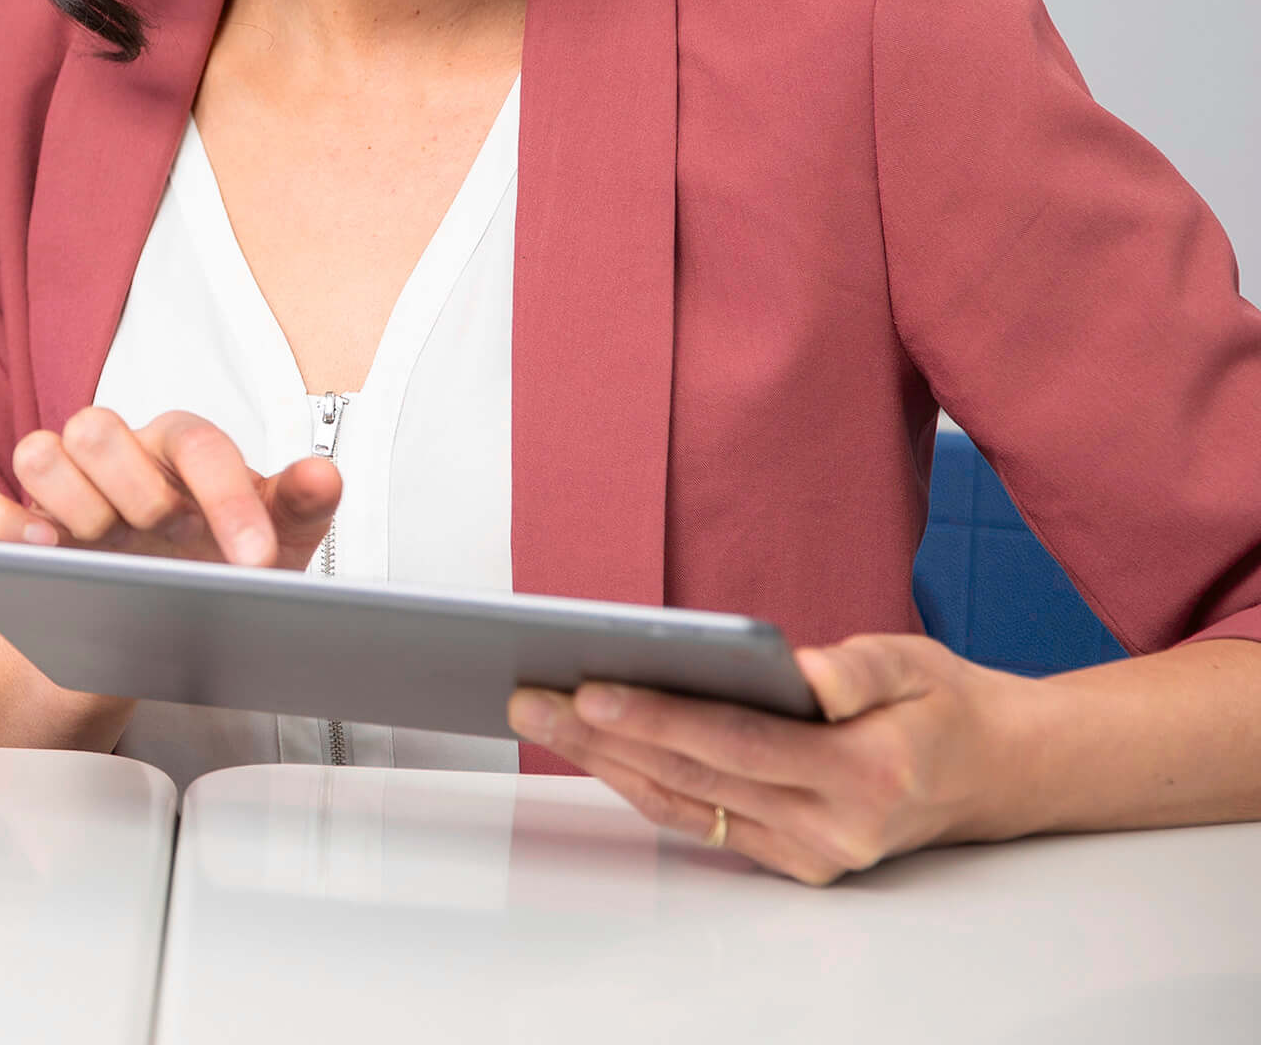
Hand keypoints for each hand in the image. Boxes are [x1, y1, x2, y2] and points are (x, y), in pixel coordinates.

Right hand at [0, 406, 341, 569]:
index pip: (197, 444)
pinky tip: (33, 551)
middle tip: (164, 536)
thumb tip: (325, 475)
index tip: (256, 560)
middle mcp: (113, 455)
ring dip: (65, 496)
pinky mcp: (12, 526)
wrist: (158, 613)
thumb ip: (299, 508)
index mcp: (177, 448)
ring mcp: (59, 487)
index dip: (228, 498)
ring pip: (38, 450)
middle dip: (132, 484)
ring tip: (91, 544)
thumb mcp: (270, 543)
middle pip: (97, 426)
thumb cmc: (214, 562)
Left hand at [508, 633, 1028, 884]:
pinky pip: (705, 822)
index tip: (588, 687)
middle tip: (529, 696)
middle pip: (696, 777)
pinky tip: (596, 751)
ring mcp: (815, 854)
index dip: (658, 716)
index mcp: (867, 772)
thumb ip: (858, 669)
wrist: (996, 773)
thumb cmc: (943, 705)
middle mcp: (837, 826)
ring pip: (688, 805)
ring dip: (607, 764)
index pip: (737, 741)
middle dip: (603, 737)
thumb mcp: (913, 663)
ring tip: (543, 718)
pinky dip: (645, 785)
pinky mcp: (798, 863)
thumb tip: (804, 673)